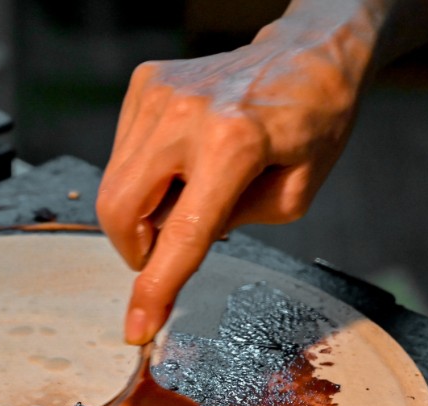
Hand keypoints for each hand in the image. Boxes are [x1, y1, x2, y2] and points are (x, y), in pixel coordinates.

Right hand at [97, 4, 379, 343]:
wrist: (308, 55)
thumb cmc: (311, 125)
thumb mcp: (293, 195)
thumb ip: (232, 225)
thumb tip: (173, 247)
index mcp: (235, 144)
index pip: (180, 234)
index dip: (154, 289)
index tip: (137, 328)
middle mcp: (187, 115)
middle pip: (121, 210)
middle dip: (136, 250)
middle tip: (168, 254)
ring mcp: (160, 94)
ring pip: (116, 185)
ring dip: (144, 210)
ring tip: (191, 192)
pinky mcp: (146, 84)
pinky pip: (124, 155)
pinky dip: (146, 176)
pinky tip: (184, 162)